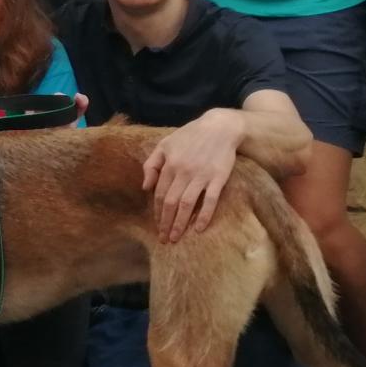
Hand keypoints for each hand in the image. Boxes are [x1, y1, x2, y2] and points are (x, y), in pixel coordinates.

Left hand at [138, 110, 241, 243]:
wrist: (220, 127)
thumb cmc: (190, 136)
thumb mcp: (165, 144)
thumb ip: (152, 164)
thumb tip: (145, 187)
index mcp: (170, 164)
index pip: (159, 194)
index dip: (157, 212)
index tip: (157, 226)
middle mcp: (184, 171)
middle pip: (170, 202)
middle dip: (165, 223)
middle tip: (164, 239)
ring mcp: (201, 175)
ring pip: (187, 204)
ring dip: (180, 224)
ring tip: (176, 238)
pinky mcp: (218, 178)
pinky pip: (210, 200)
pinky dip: (203, 216)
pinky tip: (198, 229)